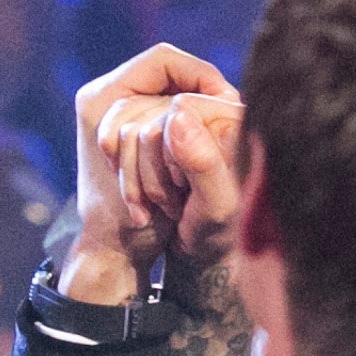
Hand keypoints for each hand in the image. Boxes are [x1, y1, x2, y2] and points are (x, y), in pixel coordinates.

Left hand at [63, 44, 240, 296]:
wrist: (116, 253)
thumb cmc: (138, 223)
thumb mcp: (165, 181)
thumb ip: (185, 142)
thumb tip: (196, 106)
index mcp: (100, 99)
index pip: (164, 60)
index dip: (202, 75)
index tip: (228, 100)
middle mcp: (99, 96)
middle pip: (168, 76)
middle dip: (194, 105)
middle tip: (222, 123)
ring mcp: (108, 110)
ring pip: (167, 98)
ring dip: (185, 125)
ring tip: (195, 152)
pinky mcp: (122, 126)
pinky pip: (163, 114)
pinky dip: (177, 135)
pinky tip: (186, 158)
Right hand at [104, 90, 245, 269]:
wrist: (201, 252)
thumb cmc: (217, 234)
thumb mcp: (217, 206)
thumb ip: (204, 161)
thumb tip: (177, 115)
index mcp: (233, 118)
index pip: (181, 103)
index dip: (173, 143)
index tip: (184, 182)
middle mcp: (210, 112)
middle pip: (150, 111)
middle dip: (151, 163)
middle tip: (172, 200)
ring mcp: (184, 124)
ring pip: (130, 127)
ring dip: (136, 174)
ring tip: (162, 204)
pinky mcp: (162, 137)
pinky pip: (122, 139)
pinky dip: (126, 175)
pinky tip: (144, 202)